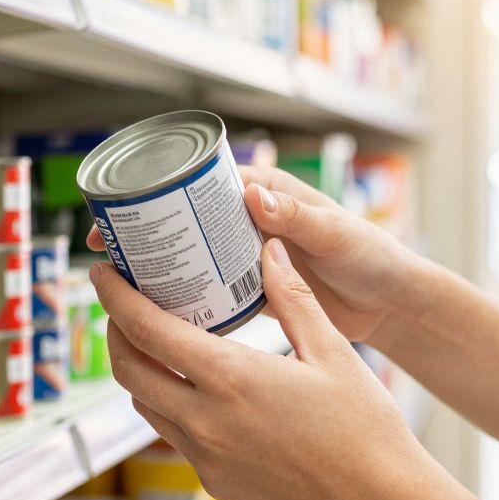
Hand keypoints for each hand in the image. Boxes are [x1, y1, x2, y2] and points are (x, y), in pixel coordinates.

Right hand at [86, 166, 423, 345]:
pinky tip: (159, 315)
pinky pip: (212, 288)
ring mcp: (251, 253)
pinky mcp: (256, 286)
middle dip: (146, 232)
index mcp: (269, 193)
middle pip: (186, 219)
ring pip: (193, 254)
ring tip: (121, 284)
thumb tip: (250, 194)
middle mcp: (253, 219)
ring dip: (160, 267)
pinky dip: (186, 298)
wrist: (392, 303)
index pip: (203, 184)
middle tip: (106, 252)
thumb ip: (297, 218)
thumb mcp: (335, 235)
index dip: (160, 193)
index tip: (126, 211)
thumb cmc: (372, 258)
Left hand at [88, 237, 432, 499]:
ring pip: (145, 405)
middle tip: (125, 304)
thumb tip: (270, 250)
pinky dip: (168, 404)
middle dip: (116, 332)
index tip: (103, 274)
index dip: (114, 298)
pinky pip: (173, 436)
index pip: (145, 331)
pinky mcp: (215, 481)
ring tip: (155, 342)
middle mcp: (205, 420)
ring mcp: (205, 456)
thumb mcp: (332, 351)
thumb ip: (292, 298)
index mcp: (229, 378)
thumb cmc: (365, 428)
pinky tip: (194, 389)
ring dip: (139, 370)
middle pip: (128, 369)